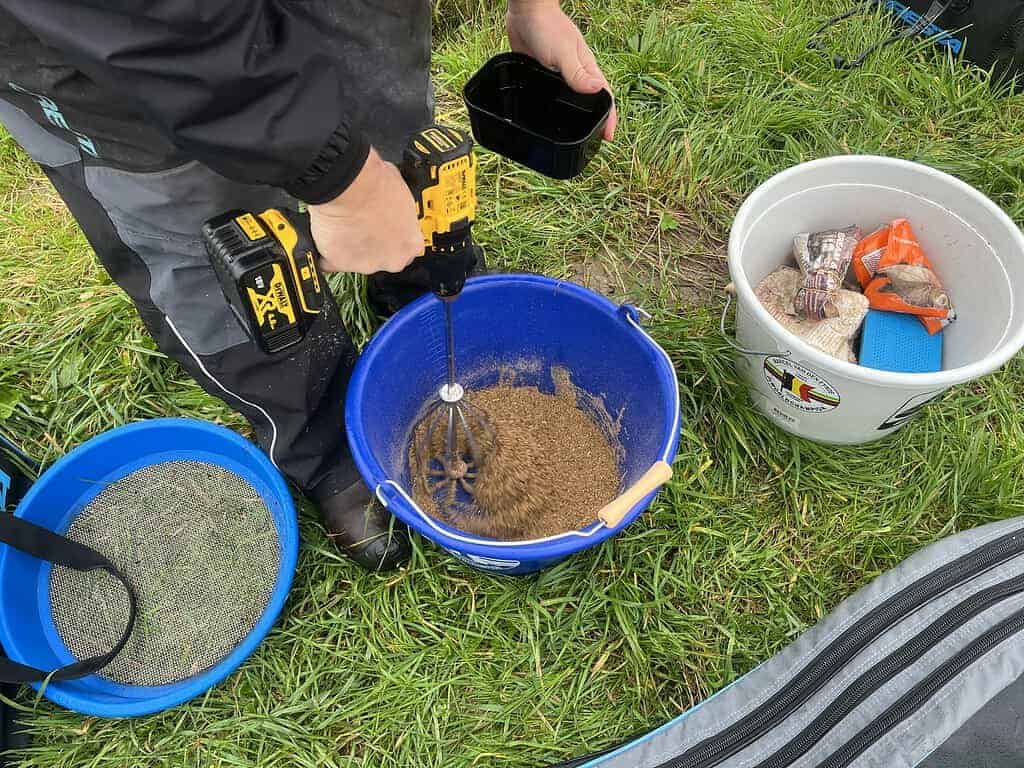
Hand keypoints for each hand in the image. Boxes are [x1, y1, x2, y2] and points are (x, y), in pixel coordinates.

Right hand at [308, 147, 422, 273]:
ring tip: (344, 224)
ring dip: (351, 246)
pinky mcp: (340, 263)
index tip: (384, 228)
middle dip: (373, 243)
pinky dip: (329, 249)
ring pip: (357, 259)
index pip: (406, 248)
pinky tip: (329, 234)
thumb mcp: (399, 190)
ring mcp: (365, 264)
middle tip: (362, 224)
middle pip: (383, 257)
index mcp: (410, 243)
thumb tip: (391, 200)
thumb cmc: (373, 185)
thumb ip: (398, 207)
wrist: (348, 187)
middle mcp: (391, 259)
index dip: (393, 236)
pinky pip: (332, 260)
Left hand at [506, 0, 616, 140]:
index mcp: (587, 68)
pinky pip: (551, 94)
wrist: (526, 12)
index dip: (609, 117)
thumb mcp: (564, 52)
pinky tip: (547, 117)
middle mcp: (576, 73)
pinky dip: (553, 106)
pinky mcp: (544, 74)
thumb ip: (577, 72)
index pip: (604, 96)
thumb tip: (597, 89)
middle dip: (594, 121)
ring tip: (571, 135)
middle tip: (591, 143)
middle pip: (589, 101)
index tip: (609, 137)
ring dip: (573, 115)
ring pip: (570, 100)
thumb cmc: (548, 28)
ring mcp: (560, 74)